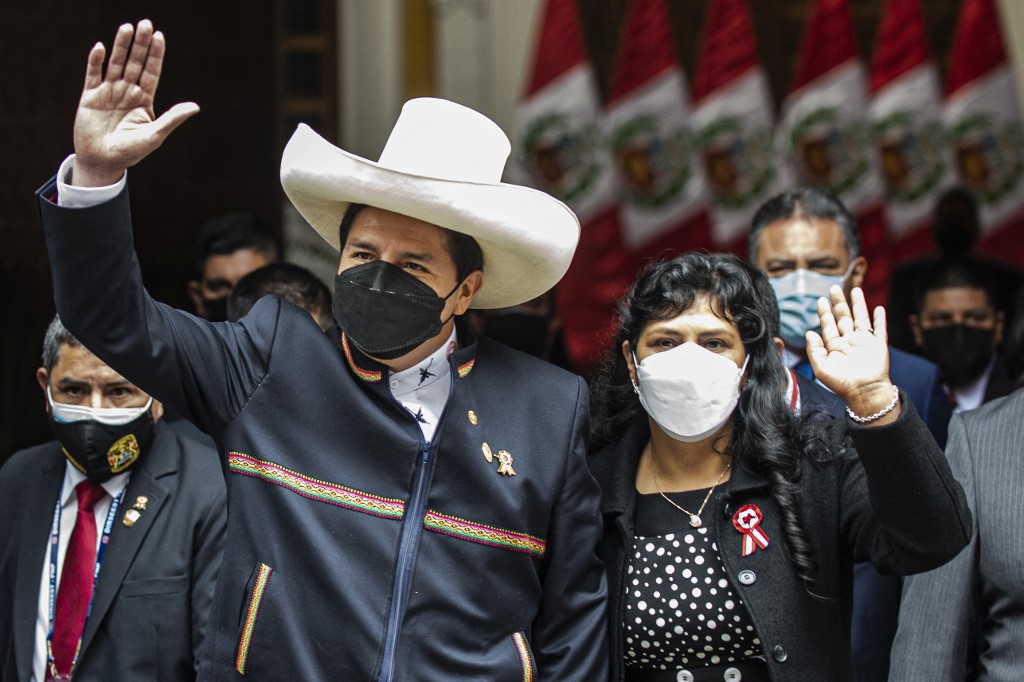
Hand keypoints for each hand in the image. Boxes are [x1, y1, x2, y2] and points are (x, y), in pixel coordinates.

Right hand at [72, 20, 198, 186]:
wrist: (103, 162)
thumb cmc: (130, 151)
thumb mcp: (154, 135)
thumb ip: (172, 118)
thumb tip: (195, 106)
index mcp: (144, 99)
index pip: (151, 72)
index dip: (155, 55)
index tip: (159, 36)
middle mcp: (127, 92)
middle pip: (135, 63)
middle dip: (140, 44)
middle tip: (145, 23)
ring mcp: (108, 92)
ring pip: (116, 64)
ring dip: (121, 46)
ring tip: (127, 27)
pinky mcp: (90, 96)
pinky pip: (93, 74)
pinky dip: (96, 61)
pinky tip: (101, 48)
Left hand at [806, 286, 897, 418]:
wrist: (864, 393)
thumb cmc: (841, 384)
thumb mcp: (821, 368)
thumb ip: (814, 350)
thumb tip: (809, 332)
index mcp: (835, 347)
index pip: (829, 325)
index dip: (824, 313)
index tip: (820, 300)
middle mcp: (849, 342)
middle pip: (843, 317)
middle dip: (838, 303)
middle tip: (833, 287)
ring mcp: (864, 343)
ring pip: (861, 318)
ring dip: (858, 304)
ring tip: (855, 290)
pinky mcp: (878, 346)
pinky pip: (879, 329)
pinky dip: (880, 319)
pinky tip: (878, 308)